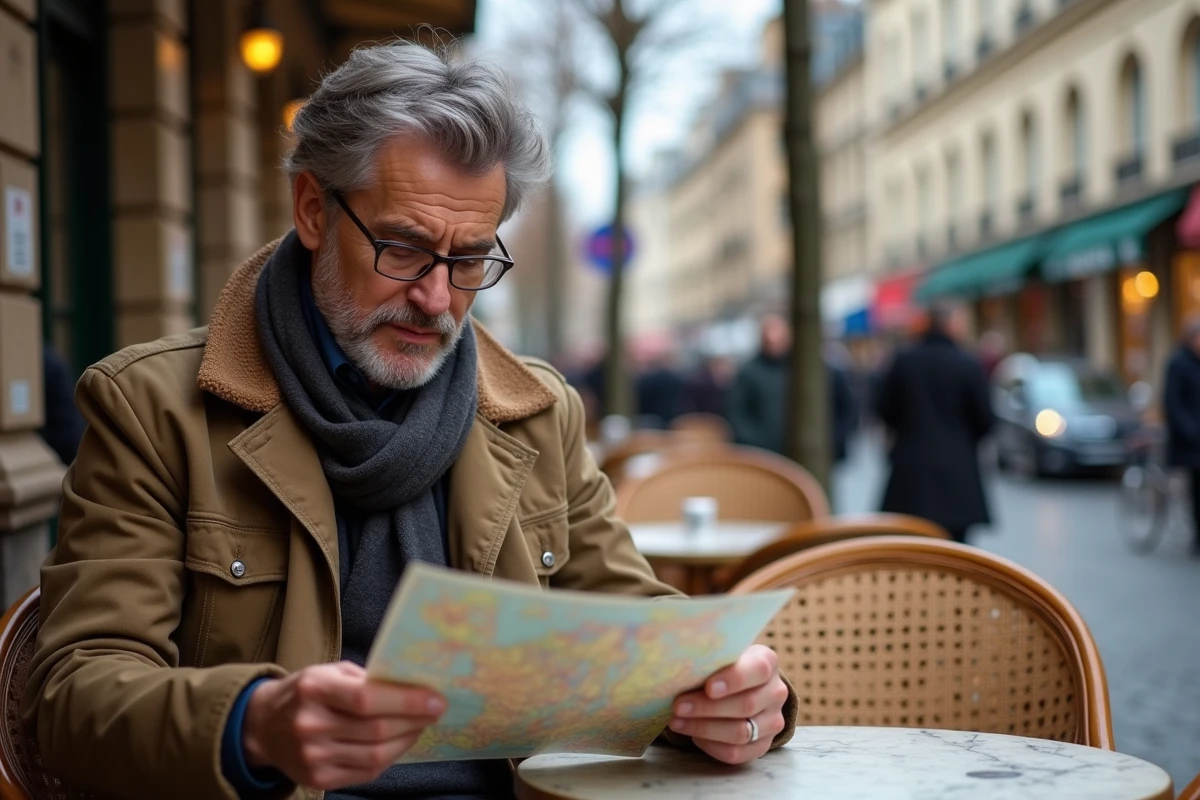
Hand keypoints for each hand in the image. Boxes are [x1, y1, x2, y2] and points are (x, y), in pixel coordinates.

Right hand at [242, 661, 444, 789]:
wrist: (263, 727)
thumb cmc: (306, 692)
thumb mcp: (329, 672)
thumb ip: (367, 679)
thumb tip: (413, 687)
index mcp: (314, 689)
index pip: (366, 699)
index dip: (406, 701)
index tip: (436, 699)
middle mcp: (310, 725)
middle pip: (376, 730)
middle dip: (414, 721)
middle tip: (435, 711)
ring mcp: (313, 757)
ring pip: (376, 755)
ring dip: (407, 740)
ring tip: (420, 726)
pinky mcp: (318, 779)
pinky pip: (367, 772)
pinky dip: (390, 757)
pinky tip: (399, 742)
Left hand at [667, 644, 787, 764]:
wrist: (739, 686)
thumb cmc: (721, 666)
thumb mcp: (719, 654)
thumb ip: (708, 659)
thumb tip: (677, 667)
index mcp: (767, 662)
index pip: (759, 670)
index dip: (734, 679)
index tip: (708, 687)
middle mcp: (776, 692)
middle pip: (746, 705)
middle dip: (707, 708)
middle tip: (678, 706)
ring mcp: (772, 721)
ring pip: (741, 732)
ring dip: (704, 729)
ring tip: (678, 722)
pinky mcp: (762, 745)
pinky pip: (736, 753)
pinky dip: (711, 746)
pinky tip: (693, 736)